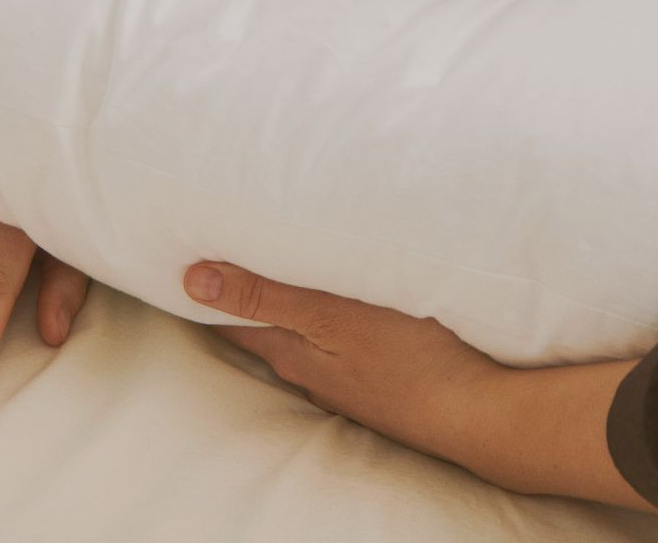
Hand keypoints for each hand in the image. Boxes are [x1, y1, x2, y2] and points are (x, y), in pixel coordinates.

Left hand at [183, 260, 501, 467]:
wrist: (471, 410)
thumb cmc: (406, 356)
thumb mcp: (329, 315)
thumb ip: (265, 296)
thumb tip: (192, 280)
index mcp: (290, 350)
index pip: (229, 318)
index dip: (208, 287)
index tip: (185, 254)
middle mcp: (308, 368)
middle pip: (262, 324)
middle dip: (244, 290)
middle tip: (226, 246)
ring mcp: (342, 376)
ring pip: (300, 332)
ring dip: (285, 301)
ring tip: (277, 261)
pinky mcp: (373, 374)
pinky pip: (334, 339)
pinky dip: (322, 315)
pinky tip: (336, 300)